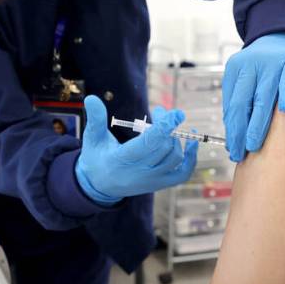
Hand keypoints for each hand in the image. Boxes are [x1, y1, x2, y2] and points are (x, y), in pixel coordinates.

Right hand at [75, 95, 197, 203]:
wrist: (99, 186)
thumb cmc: (96, 157)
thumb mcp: (93, 138)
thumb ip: (95, 118)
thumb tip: (91, 98)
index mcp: (121, 160)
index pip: (148, 143)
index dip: (165, 127)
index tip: (176, 113)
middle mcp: (139, 173)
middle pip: (163, 147)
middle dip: (166, 125)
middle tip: (159, 110)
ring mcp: (151, 181)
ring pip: (174, 158)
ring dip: (175, 138)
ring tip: (166, 123)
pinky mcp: (160, 184)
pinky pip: (182, 173)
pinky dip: (191, 158)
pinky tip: (192, 141)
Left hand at [222, 32, 284, 161]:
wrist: (283, 35)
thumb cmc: (263, 64)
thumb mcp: (244, 76)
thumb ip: (239, 99)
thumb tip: (234, 132)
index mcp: (237, 68)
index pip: (232, 104)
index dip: (231, 128)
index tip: (232, 148)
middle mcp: (253, 64)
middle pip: (244, 102)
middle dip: (241, 131)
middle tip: (240, 152)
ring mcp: (274, 62)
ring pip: (264, 96)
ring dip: (259, 122)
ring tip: (255, 144)